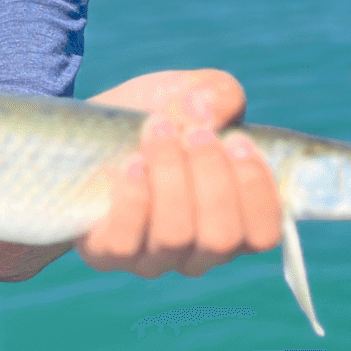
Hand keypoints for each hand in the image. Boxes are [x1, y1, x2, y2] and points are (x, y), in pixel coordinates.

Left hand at [77, 69, 282, 277]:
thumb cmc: (154, 117)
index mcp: (233, 220)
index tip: (237, 141)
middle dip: (212, 178)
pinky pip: (125, 243)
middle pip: (221, 238)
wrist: (87, 132)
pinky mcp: (109, 254)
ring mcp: (154, 257)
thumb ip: (217, 94)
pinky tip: (132, 164)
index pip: (264, 234)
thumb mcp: (189, 93)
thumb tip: (208, 110)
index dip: (257, 192)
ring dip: (171, 177)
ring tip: (158, 131)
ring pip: (175, 237)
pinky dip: (134, 200)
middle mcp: (198, 250)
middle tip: (195, 132)